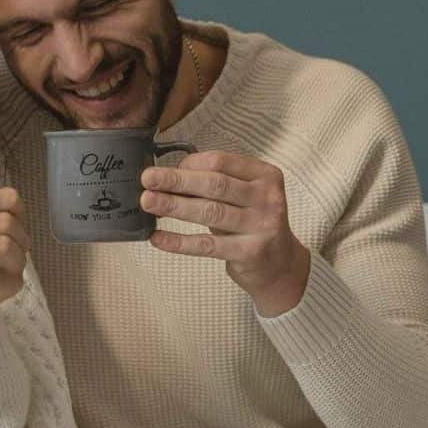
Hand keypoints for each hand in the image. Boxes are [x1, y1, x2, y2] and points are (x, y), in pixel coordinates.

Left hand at [139, 151, 311, 316]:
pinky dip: (180, 242)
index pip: (221, 161)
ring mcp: (261, 226)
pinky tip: (157, 238)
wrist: (280, 265)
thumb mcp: (241, 198)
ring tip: (147, 202)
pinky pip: (208, 245)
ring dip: (174, 206)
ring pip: (210, 211)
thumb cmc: (251, 223)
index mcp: (265, 175)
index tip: (164, 171)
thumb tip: (167, 177)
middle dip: (177, 180)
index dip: (189, 165)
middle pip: (215, 184)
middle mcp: (267, 198)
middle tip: (147, 179)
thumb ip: (214, 185)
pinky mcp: (250, 253)